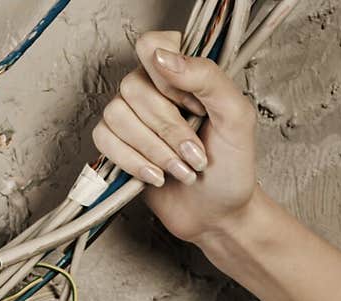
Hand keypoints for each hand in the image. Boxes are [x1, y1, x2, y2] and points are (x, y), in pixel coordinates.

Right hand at [91, 30, 257, 245]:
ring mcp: (134, 119)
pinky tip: (156, 177)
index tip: (191, 105)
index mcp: (183, 74)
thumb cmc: (233, 168)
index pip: (151, 46)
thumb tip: (161, 56)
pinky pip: (104, 140)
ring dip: (152, 150)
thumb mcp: (236, 116)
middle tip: (195, 154)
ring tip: (180, 170)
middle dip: (168, 129)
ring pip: (116, 115)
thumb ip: (206, 77)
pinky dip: (132, 162)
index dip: (165, 77)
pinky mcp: (120, 148)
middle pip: (133, 87)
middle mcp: (154, 91)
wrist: (220, 214)